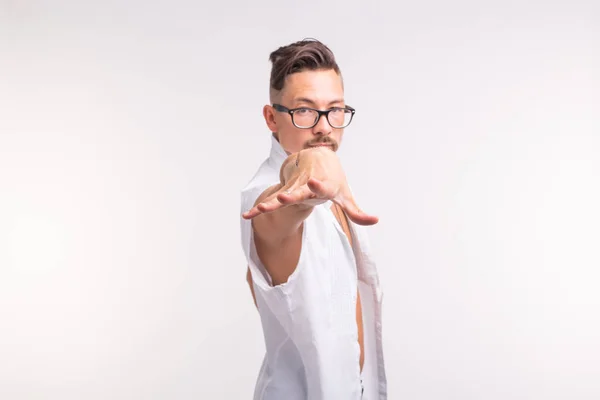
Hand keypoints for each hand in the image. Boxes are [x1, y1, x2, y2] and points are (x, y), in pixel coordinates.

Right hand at [242, 147, 377, 225]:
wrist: (316, 157)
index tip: (314, 183)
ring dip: (269, 203)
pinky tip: (248, 215)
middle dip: (290, 195)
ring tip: (259, 210)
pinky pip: (271, 200)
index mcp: (324, 185)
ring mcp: (294, 187)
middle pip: (297, 192)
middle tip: (282, 198)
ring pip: (280, 196)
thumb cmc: (333, 179)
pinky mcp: (284, 190)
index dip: (318, 185)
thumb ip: (357, 212)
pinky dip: (260, 207)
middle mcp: (306, 185)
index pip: (322, 186)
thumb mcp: (346, 195)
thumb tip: (376, 221)